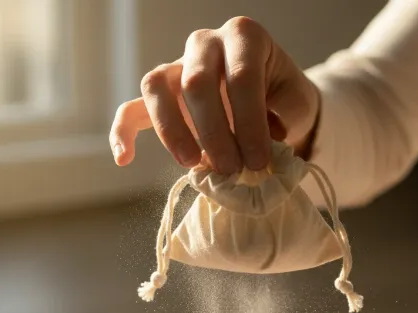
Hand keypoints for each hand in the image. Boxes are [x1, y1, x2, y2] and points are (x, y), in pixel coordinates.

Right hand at [109, 16, 320, 173]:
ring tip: (192, 165)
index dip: (249, 124)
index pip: (241, 77)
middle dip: (214, 134)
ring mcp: (178, 66)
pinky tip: (124, 158)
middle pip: (197, 83)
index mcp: (245, 38)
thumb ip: (279, 125)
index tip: (259, 162)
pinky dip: (124, 131)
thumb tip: (254, 159)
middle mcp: (207, 43)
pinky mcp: (163, 95)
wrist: (275, 102)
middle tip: (231, 170)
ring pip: (158, 88)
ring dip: (173, 132)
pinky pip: (133, 107)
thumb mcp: (294, 107)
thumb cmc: (285, 104)